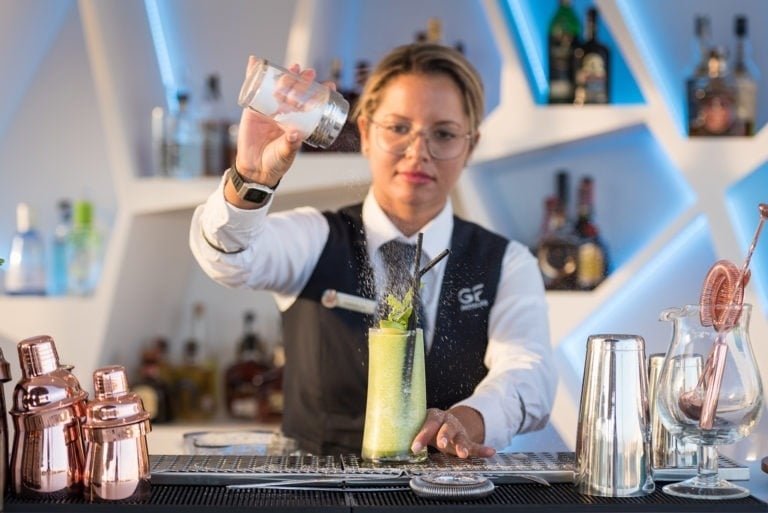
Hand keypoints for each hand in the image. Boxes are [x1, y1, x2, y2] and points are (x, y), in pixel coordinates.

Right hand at [234, 56, 309, 186]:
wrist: (254, 169)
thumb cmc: (275, 162)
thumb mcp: (285, 154)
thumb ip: (290, 145)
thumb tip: (295, 134)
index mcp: (298, 122)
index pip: (312, 104)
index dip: (321, 94)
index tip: (331, 84)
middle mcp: (285, 113)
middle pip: (296, 92)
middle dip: (304, 82)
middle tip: (310, 74)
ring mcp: (269, 109)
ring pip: (278, 88)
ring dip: (285, 76)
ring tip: (294, 67)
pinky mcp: (253, 109)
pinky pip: (253, 89)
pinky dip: (253, 74)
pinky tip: (255, 61)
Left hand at [411, 406, 495, 458]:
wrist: (444, 420)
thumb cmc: (429, 426)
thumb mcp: (420, 426)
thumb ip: (410, 434)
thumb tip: (390, 444)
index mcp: (434, 417)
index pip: (428, 425)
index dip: (422, 436)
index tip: (415, 448)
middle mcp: (448, 422)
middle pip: (446, 429)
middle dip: (444, 436)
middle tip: (441, 444)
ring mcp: (459, 431)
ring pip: (461, 438)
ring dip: (462, 446)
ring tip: (463, 454)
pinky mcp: (467, 440)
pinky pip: (476, 445)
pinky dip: (483, 450)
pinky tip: (491, 452)